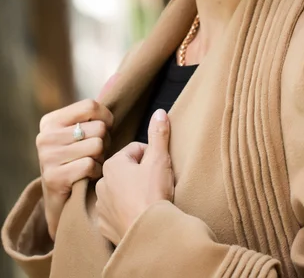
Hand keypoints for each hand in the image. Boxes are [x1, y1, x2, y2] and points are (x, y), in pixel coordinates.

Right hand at [37, 98, 113, 239]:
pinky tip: (89, 175)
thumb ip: (89, 119)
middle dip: (105, 141)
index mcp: (50, 121)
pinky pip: (91, 165)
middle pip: (98, 127)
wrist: (61, 201)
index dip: (106, 117)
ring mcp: (47, 157)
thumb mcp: (76, 134)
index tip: (107, 128)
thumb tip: (110, 116)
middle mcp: (45, 136)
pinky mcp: (53, 177)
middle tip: (96, 152)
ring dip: (101, 157)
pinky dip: (96, 171)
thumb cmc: (76, 160)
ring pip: (97, 145)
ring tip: (92, 163)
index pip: (90, 106)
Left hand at [95, 109, 173, 245]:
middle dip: (141, 174)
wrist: (150, 233)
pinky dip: (126, 211)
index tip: (159, 168)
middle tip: (156, 184)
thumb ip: (159, 133)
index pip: (135, 150)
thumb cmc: (153, 194)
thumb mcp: (160, 159)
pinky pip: (116, 212)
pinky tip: (139, 214)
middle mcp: (101, 184)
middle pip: (127, 170)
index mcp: (113, 165)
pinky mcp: (104, 225)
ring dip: (132, 192)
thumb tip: (159, 112)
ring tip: (148, 200)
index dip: (151, 156)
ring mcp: (101, 206)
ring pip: (120, 191)